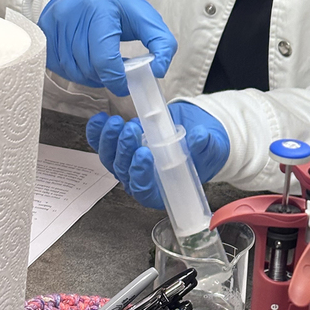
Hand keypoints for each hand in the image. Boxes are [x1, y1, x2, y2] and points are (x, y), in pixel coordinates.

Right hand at [38, 0, 176, 96]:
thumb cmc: (116, 5)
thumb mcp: (146, 18)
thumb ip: (163, 44)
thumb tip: (159, 71)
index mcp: (100, 9)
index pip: (105, 59)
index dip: (117, 79)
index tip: (126, 83)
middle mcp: (72, 14)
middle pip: (88, 67)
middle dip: (105, 77)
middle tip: (115, 72)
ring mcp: (54, 23)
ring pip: (71, 70)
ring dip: (89, 76)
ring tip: (101, 65)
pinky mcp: (43, 31)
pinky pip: (57, 66)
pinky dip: (73, 71)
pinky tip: (85, 61)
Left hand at [85, 101, 229, 208]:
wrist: (197, 132)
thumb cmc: (204, 149)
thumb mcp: (212, 148)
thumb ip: (205, 146)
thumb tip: (198, 137)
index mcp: (163, 188)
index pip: (144, 189)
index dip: (140, 175)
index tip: (144, 154)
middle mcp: (142, 179)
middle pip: (124, 172)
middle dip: (124, 151)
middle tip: (131, 130)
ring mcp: (129, 163)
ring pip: (111, 158)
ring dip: (110, 141)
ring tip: (118, 122)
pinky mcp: (121, 146)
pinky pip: (103, 144)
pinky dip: (98, 133)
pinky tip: (100, 120)